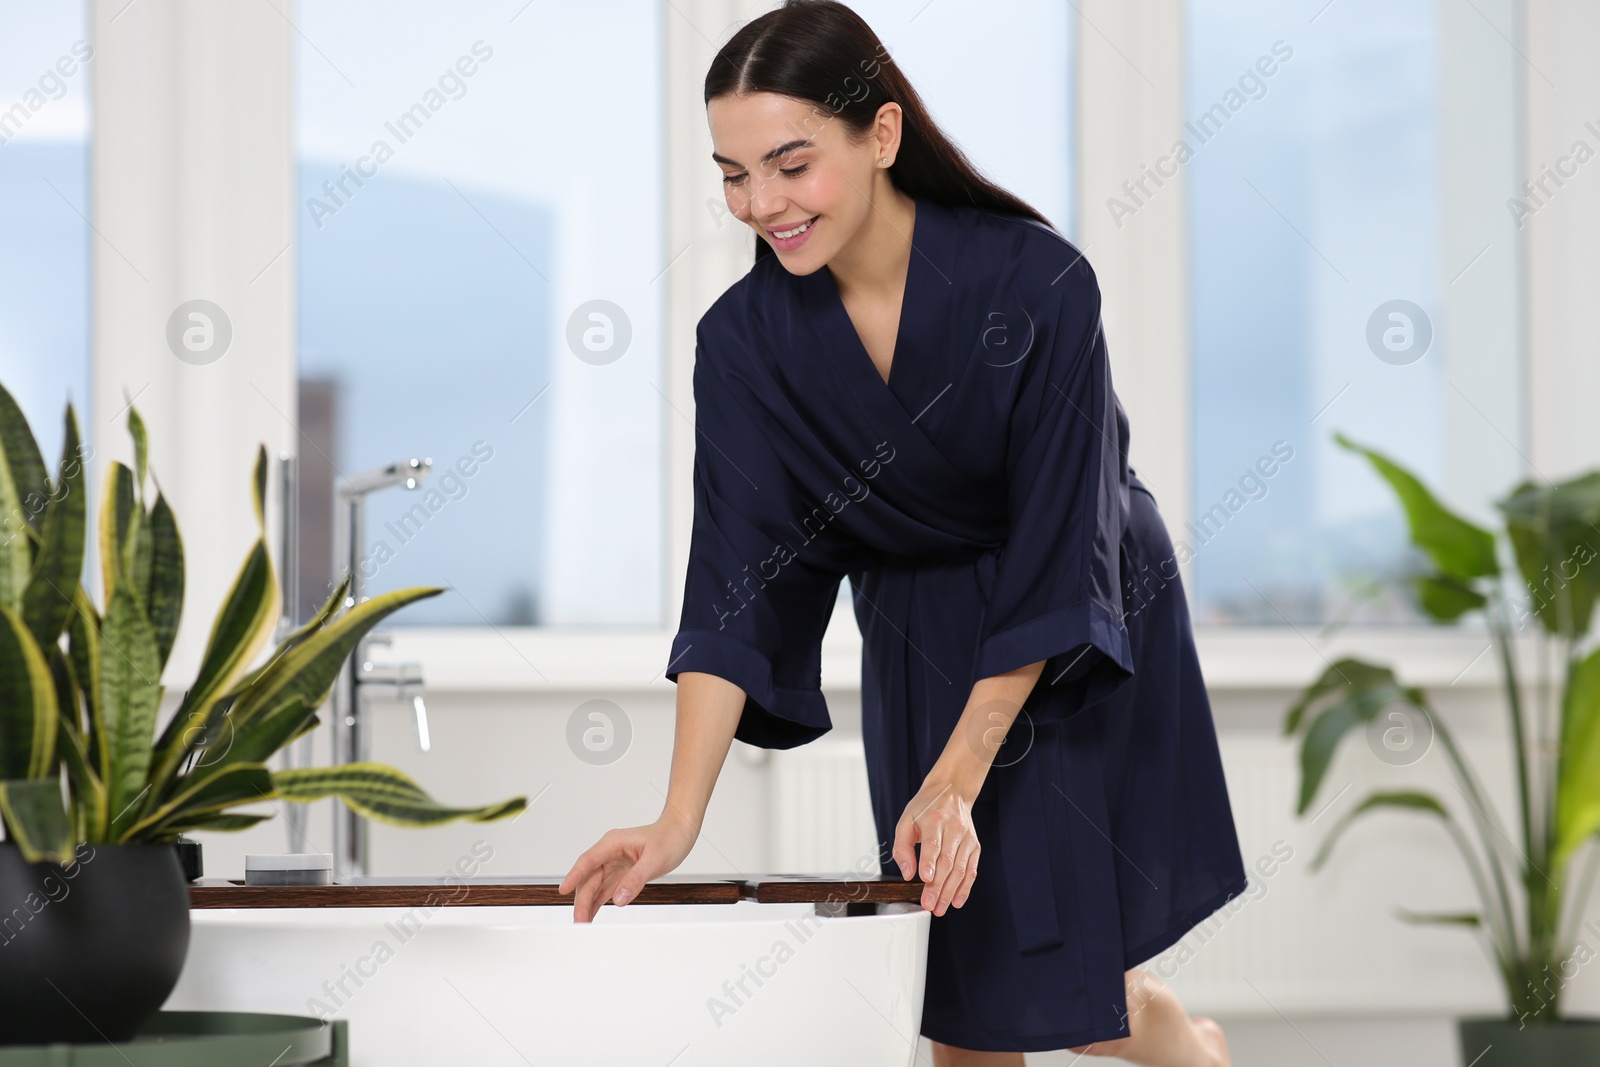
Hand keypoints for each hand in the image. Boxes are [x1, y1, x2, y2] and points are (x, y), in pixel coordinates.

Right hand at [558, 816, 696, 922]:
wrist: (678, 833)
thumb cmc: (668, 839)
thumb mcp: (654, 859)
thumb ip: (635, 879)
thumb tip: (619, 899)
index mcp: (612, 843)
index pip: (588, 861)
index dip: (574, 875)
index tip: (563, 889)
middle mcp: (608, 854)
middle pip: (588, 878)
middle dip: (581, 900)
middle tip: (579, 921)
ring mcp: (612, 865)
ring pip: (593, 887)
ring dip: (586, 904)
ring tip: (582, 923)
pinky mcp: (619, 875)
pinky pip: (603, 891)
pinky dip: (596, 904)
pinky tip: (590, 916)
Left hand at [891, 772, 979, 916]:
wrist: (952, 791)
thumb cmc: (926, 808)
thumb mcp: (906, 821)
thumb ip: (902, 848)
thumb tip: (908, 874)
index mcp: (935, 820)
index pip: (933, 844)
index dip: (929, 863)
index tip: (925, 879)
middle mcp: (954, 829)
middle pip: (947, 861)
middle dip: (938, 886)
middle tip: (929, 904)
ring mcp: (967, 838)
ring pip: (961, 869)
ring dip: (950, 892)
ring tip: (939, 908)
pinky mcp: (975, 846)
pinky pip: (971, 870)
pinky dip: (965, 888)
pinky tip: (956, 901)